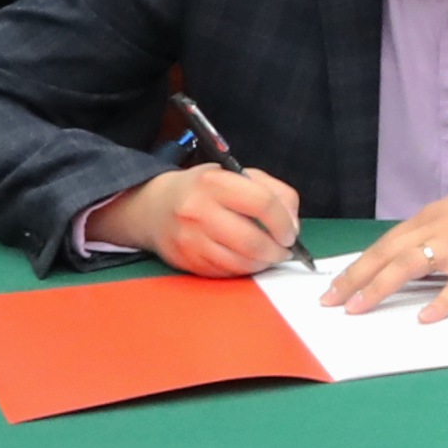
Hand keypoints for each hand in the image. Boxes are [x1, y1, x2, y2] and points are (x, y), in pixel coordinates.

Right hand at [82, 164, 304, 275]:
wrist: (154, 207)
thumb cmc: (203, 189)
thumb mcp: (237, 175)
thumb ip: (274, 191)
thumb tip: (293, 224)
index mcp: (215, 182)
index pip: (262, 203)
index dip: (284, 222)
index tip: (291, 232)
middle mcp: (198, 210)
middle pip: (252, 241)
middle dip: (276, 251)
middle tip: (283, 250)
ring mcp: (190, 239)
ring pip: (240, 263)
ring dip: (262, 263)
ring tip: (267, 255)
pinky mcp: (186, 260)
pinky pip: (225, 272)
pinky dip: (242, 269)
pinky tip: (246, 260)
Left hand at [323, 168, 447, 323]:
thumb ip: (436, 238)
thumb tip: (412, 267)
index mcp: (430, 218)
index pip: (384, 244)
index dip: (356, 266)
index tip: (332, 286)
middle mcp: (437, 227)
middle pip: (386, 254)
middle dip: (354, 278)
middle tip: (329, 301)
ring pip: (409, 265)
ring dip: (380, 287)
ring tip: (358, 308)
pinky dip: (441, 302)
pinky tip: (425, 318)